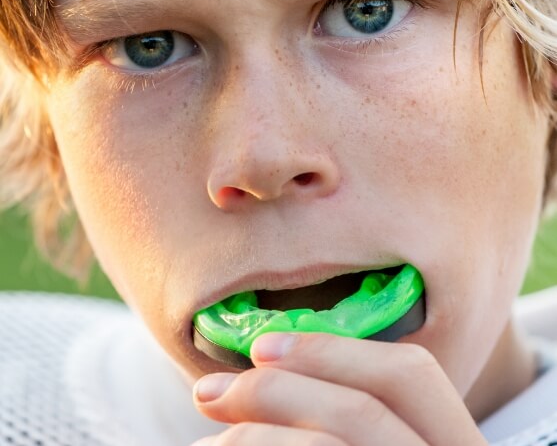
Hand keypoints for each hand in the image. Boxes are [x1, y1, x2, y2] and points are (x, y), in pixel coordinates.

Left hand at [191, 333, 487, 444]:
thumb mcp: (371, 436)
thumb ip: (345, 413)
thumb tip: (269, 364)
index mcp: (453, 445)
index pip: (410, 375)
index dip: (332, 350)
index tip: (260, 347)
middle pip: (364, 411)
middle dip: (276, 390)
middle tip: (209, 392)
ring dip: (253, 436)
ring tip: (207, 443)